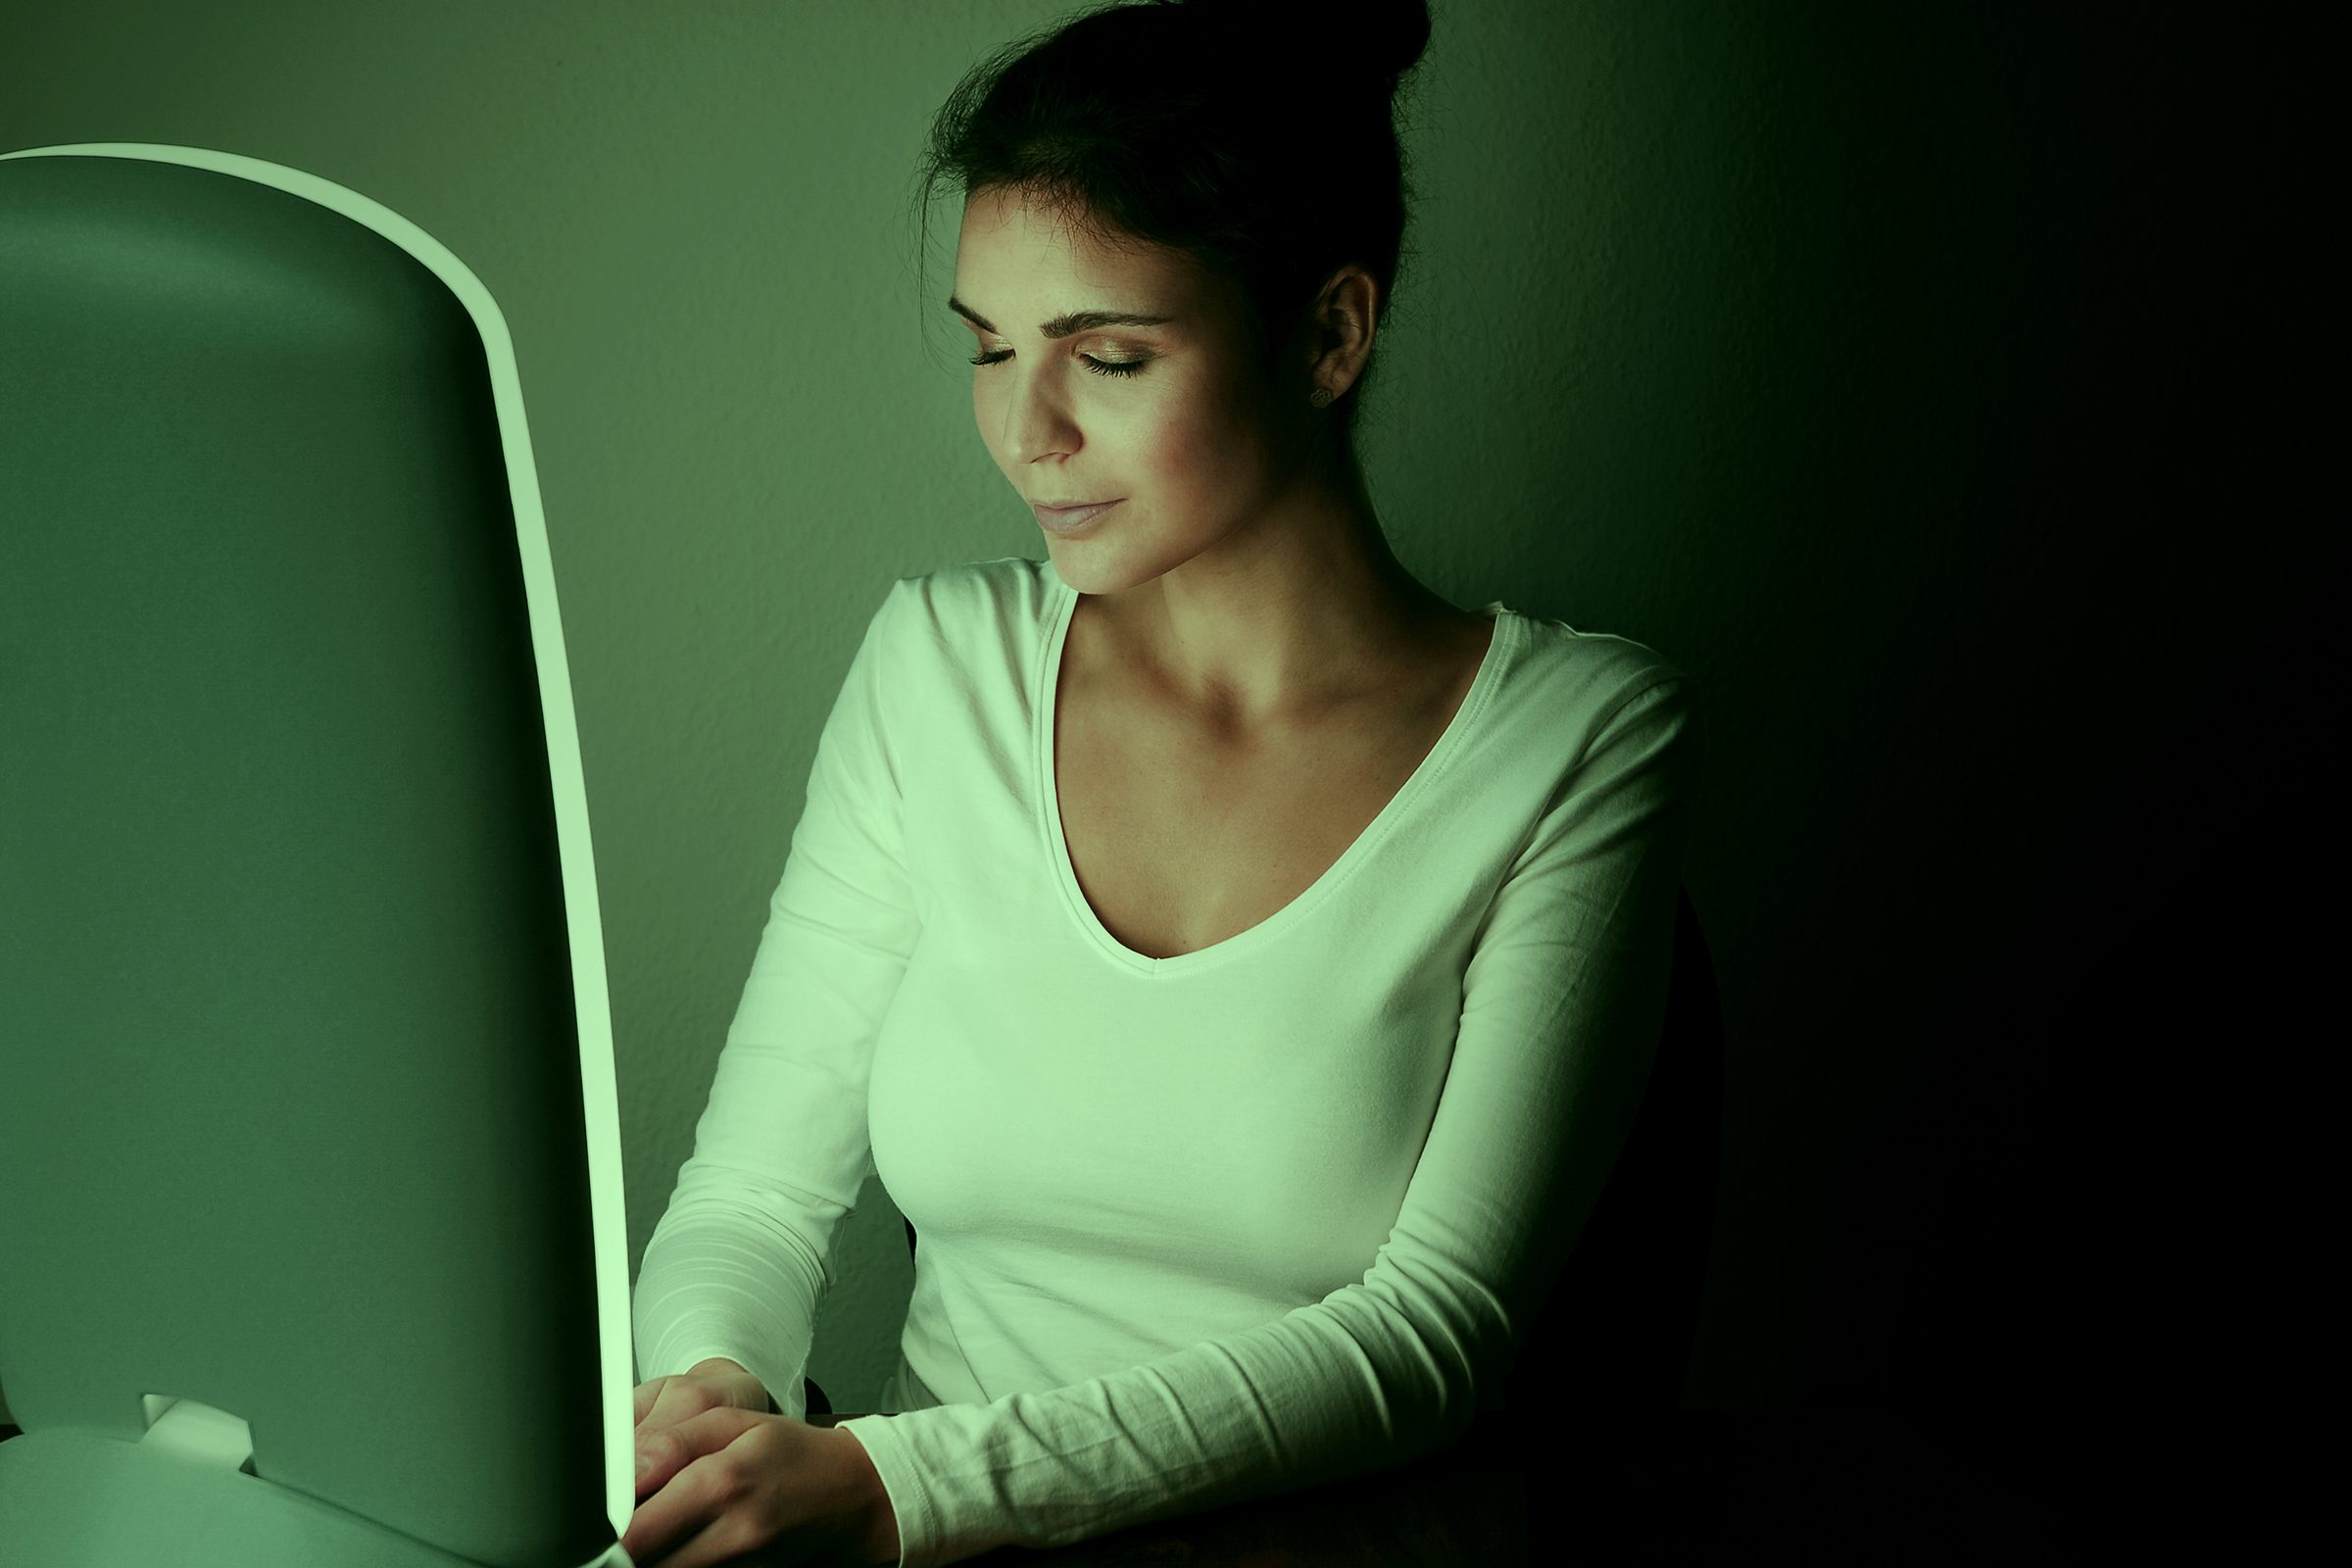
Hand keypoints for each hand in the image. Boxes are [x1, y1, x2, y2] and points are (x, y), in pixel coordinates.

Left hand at [626, 1401, 889, 1566]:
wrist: (851, 1495)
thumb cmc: (789, 1454)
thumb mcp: (733, 1423)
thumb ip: (672, 1442)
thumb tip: (623, 1470)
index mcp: (720, 1483)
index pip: (634, 1529)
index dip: (602, 1531)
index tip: (591, 1522)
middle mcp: (730, 1534)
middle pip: (641, 1563)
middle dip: (616, 1551)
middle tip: (608, 1533)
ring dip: (646, 1557)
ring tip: (644, 1535)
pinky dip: (673, 1562)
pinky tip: (675, 1545)